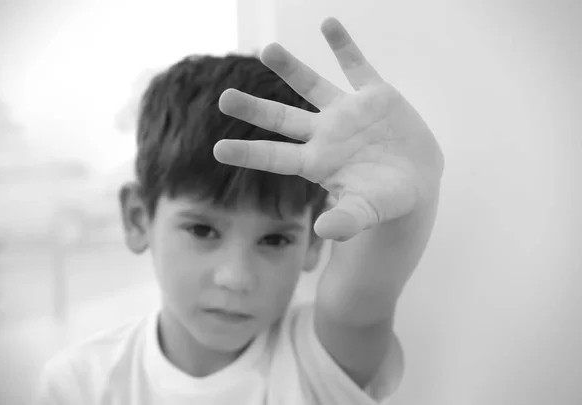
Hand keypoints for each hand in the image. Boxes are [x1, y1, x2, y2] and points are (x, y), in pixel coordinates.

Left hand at [214, 17, 443, 240]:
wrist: (418, 179)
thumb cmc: (388, 199)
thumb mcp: (369, 210)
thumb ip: (348, 219)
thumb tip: (324, 231)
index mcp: (316, 163)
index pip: (274, 157)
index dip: (247, 153)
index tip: (217, 150)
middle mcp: (324, 134)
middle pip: (281, 119)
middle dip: (253, 109)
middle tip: (224, 98)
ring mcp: (347, 112)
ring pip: (311, 85)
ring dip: (290, 68)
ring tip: (268, 50)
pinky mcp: (374, 96)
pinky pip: (356, 65)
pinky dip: (344, 46)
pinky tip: (328, 24)